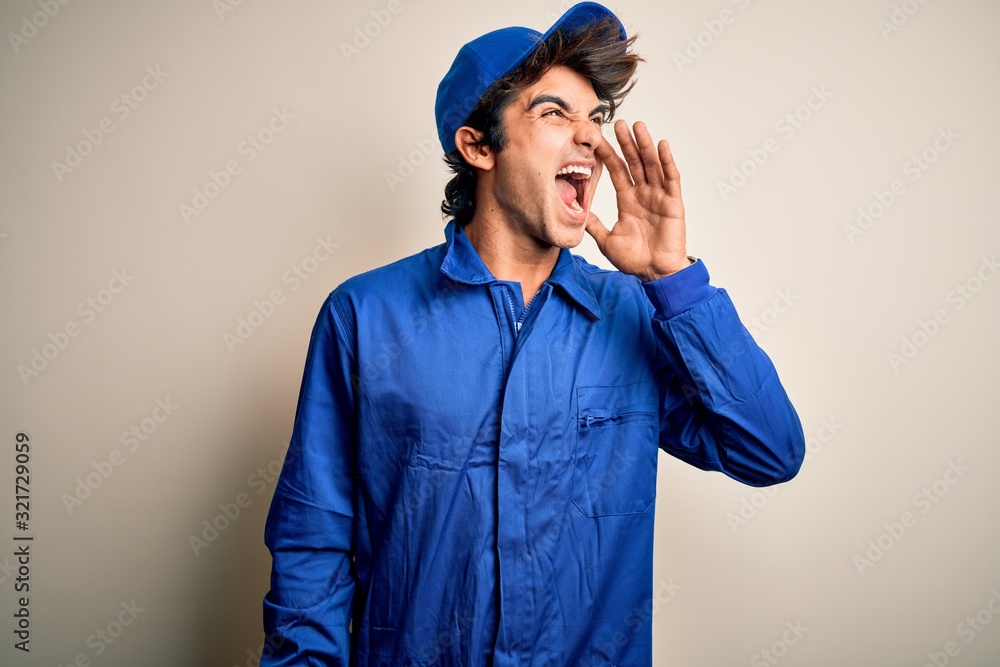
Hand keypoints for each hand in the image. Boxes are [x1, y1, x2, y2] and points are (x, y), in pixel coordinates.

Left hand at [586, 120, 690, 280]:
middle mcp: (643, 194)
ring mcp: (659, 196)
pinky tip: (661, 145)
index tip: (597, 139)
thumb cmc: (634, 260)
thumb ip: (593, 225)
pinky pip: (671, 178)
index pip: (617, 171)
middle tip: (619, 122)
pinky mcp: (673, 203)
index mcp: (628, 200)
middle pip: (634, 162)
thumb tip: (577, 212)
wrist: (655, 273)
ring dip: (645, 145)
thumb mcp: (606, 241)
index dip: (608, 154)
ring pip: (651, 165)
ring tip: (638, 126)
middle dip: (626, 142)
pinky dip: (667, 161)